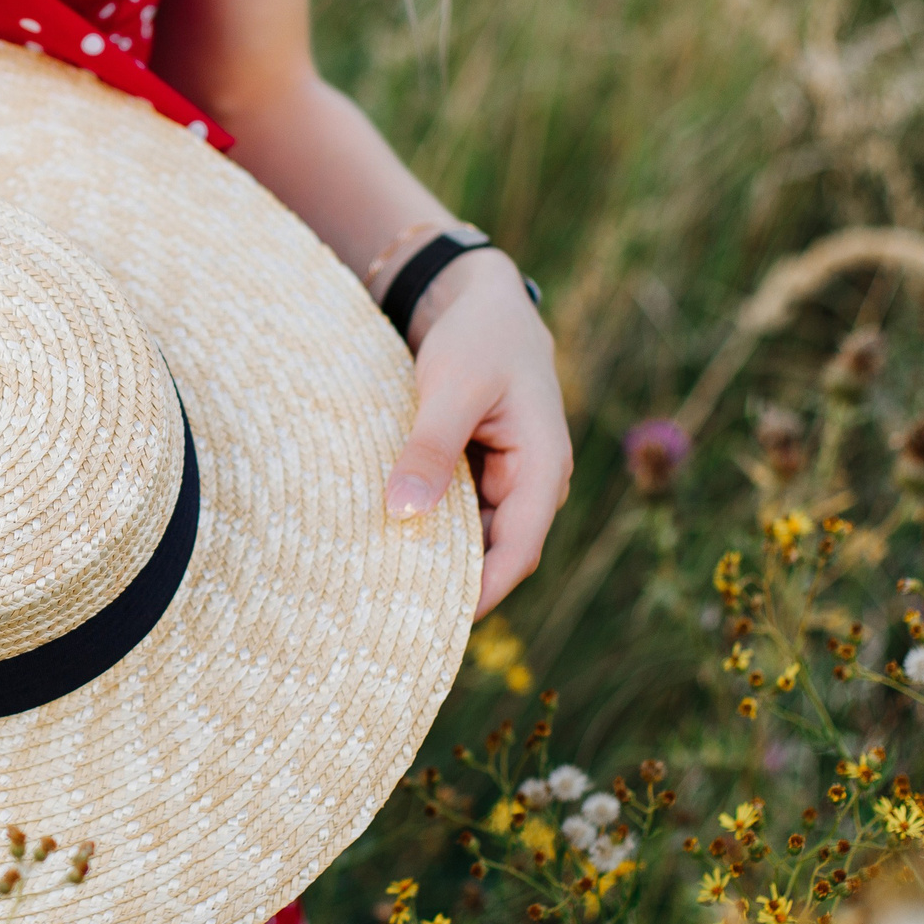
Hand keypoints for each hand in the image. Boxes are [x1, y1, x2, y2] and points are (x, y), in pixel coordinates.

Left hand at [379, 251, 571, 617]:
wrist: (481, 300)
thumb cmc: (478, 337)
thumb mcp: (452, 387)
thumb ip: (431, 448)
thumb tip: (404, 512)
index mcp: (542, 466)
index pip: (519, 550)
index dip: (484, 592)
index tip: (438, 622)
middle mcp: (531, 482)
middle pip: (496, 552)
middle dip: (454, 582)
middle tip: (393, 613)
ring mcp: (507, 480)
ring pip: (474, 536)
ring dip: (437, 555)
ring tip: (381, 585)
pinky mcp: (480, 472)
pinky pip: (457, 513)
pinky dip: (429, 525)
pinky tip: (387, 540)